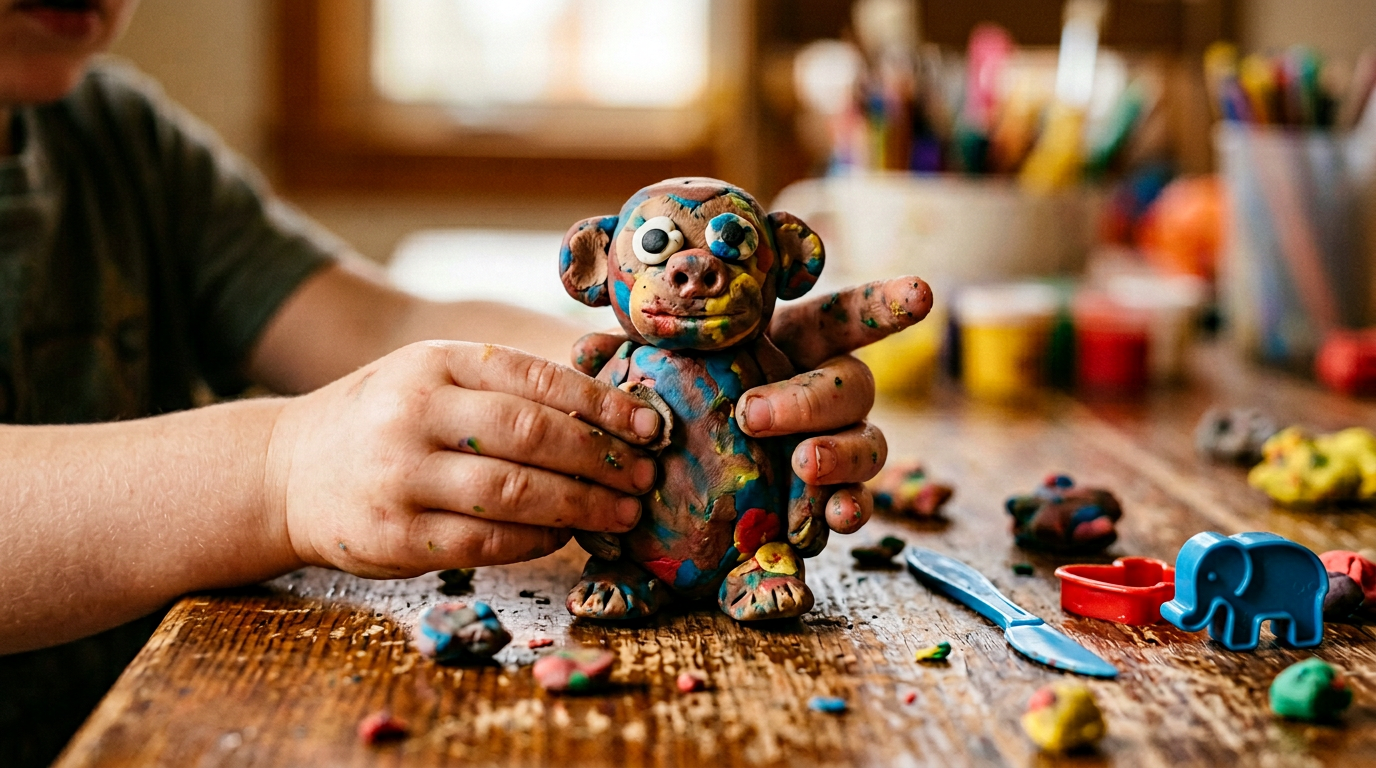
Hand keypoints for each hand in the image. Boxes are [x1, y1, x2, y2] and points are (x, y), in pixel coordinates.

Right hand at [267, 341, 662, 576]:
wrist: (286, 470)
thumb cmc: (384, 419)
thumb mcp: (432, 376)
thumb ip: (505, 384)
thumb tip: (608, 409)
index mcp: (434, 363)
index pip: (536, 378)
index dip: (602, 404)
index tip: (649, 425)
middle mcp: (415, 414)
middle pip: (532, 435)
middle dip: (601, 459)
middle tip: (645, 476)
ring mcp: (401, 477)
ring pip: (514, 493)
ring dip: (582, 506)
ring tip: (623, 512)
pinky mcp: (396, 535)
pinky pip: (487, 541)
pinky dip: (538, 540)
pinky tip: (565, 534)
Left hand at [571, 277, 932, 535]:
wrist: (665, 477)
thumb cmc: (670, 397)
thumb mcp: (645, 367)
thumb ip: (622, 351)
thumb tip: (586, 349)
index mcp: (786, 345)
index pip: (841, 315)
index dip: (884, 305)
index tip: (925, 295)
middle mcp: (820, 393)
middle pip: (855, 384)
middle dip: (814, 398)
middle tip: (755, 416)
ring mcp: (829, 449)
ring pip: (869, 446)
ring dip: (841, 457)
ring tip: (802, 468)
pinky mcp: (821, 500)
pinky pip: (852, 505)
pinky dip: (843, 512)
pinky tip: (825, 523)